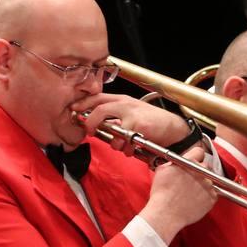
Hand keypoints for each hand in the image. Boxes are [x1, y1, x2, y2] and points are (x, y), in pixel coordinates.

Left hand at [71, 93, 192, 154]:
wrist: (173, 128)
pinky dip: (126, 150)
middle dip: (90, 121)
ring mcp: (133, 114)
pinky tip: (132, 149)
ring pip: (112, 130)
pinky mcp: (139, 125)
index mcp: (122, 100)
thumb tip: (97, 125)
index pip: (98, 97)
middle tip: (88, 131)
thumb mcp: (132, 114)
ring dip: (114, 143)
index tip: (73, 110)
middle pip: (100, 109)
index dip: (83, 103)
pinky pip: (124, 141)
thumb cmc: (152, 123)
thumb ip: (115, 117)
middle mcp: (126, 104)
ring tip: (122, 146)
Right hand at [139, 144, 216, 243]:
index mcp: (189, 161)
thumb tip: (176, 162)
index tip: (194, 161)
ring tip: (190, 193)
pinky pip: (212, 193)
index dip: (195, 156)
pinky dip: (206, 196)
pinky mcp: (212, 197)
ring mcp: (208, 184)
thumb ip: (173, 162)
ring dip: (203, 184)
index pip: (199, 151)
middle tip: (190, 180)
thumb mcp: (162, 171)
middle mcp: (201, 170)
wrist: (166, 213)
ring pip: (209, 180)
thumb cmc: (162, 194)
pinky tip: (194, 200)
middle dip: (199, 171)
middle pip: (205, 166)